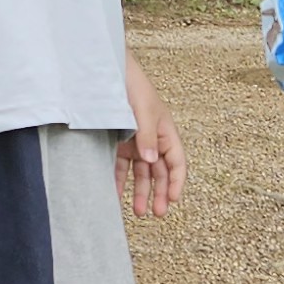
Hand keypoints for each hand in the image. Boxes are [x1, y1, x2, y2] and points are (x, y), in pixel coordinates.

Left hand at [116, 56, 186, 218]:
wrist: (107, 70)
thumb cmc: (132, 85)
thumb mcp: (143, 111)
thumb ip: (147, 136)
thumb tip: (152, 161)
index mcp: (165, 131)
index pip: (177, 162)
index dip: (177, 182)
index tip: (173, 199)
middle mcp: (152, 139)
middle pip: (160, 171)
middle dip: (160, 193)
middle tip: (157, 214)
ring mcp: (134, 141)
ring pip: (141, 173)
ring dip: (140, 191)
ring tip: (137, 211)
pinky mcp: (117, 141)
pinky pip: (120, 166)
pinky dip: (118, 180)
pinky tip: (115, 194)